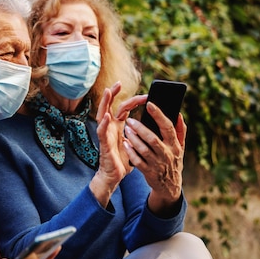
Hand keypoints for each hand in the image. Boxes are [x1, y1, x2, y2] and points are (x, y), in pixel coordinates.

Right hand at [90, 82, 146, 206]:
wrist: (115, 175)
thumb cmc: (126, 159)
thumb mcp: (137, 142)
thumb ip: (143, 131)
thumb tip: (157, 122)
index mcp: (119, 125)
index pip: (125, 108)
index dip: (134, 100)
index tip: (146, 94)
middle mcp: (111, 127)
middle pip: (111, 106)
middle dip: (113, 94)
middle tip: (118, 83)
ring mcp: (105, 134)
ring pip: (102, 114)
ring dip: (105, 103)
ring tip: (108, 92)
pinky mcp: (103, 144)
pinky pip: (101, 132)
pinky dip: (103, 123)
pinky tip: (106, 116)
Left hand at [123, 101, 186, 215]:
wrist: (170, 186)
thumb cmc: (173, 160)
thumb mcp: (180, 147)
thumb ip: (180, 131)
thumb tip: (178, 114)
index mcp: (175, 145)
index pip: (168, 127)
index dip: (159, 115)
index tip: (149, 103)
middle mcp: (167, 154)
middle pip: (153, 139)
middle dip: (140, 128)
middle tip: (130, 119)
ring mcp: (157, 164)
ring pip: (143, 150)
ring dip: (133, 139)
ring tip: (126, 129)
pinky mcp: (149, 172)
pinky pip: (138, 161)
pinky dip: (131, 152)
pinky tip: (125, 143)